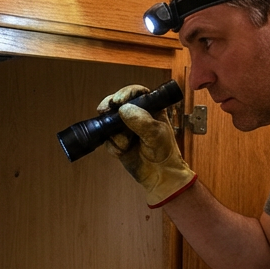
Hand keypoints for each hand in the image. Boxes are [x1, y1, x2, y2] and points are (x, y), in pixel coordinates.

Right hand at [97, 84, 196, 207]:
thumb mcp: (156, 134)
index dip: (125, 94)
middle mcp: (136, 115)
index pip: (136, 93)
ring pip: (110, 122)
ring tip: (125, 145)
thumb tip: (123, 109)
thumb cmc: (164, 152)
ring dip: (114, 134)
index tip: (117, 101)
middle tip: (104, 111)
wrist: (160, 175)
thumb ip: (141, 120)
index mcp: (150, 108)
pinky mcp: (117, 141)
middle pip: (117, 103)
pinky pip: (107, 139)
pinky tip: (123, 152)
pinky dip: (113, 146)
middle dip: (109, 107)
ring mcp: (125, 128)